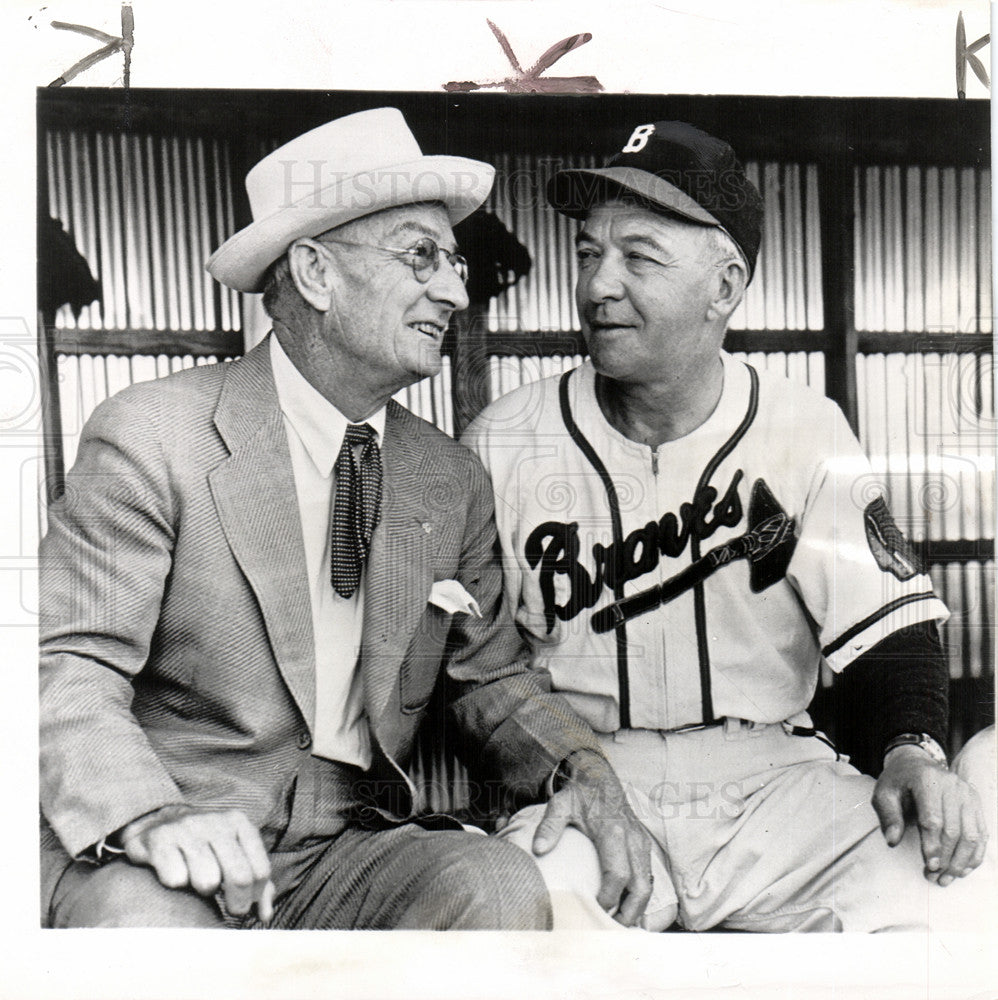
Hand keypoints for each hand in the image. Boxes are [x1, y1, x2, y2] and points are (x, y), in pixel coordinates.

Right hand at [120, 804, 274, 921]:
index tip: (247, 905)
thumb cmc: (205, 845)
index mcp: (239, 822)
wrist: (158, 820)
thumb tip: (265, 915)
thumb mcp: (235, 852)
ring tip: (198, 880)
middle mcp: (216, 822)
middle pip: (240, 877)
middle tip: (230, 909)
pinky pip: (177, 880)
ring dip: (203, 891)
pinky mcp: (160, 839)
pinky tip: (175, 872)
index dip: (255, 896)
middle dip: (237, 903)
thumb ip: (255, 880)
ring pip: (208, 882)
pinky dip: (176, 885)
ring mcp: (187, 828)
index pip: (260, 871)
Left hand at [532, 749, 654, 925]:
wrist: (600, 775)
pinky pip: (647, 875)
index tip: (593, 909)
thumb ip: (550, 826)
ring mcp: (641, 842)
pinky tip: (625, 904)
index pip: (617, 876)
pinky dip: (639, 894)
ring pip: (647, 884)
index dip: (608, 898)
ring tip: (617, 922)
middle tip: (610, 927)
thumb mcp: (560, 804)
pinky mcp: (643, 843)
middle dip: (628, 912)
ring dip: (636, 907)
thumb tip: (538, 849)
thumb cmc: (579, 793)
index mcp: (612, 833)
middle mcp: (632, 840)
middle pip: (640, 887)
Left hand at [873, 745, 987, 885]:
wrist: (915, 764)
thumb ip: (888, 816)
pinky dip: (974, 855)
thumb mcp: (884, 794)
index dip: (932, 845)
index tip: (930, 867)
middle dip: (946, 858)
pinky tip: (963, 869)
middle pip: (954, 830)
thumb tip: (892, 841)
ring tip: (948, 878)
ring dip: (961, 861)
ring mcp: (967, 793)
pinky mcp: (976, 802)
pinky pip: (981, 833)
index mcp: (926, 780)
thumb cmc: (897, 782)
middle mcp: (951, 785)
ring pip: (971, 835)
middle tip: (935, 878)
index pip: (932, 819)